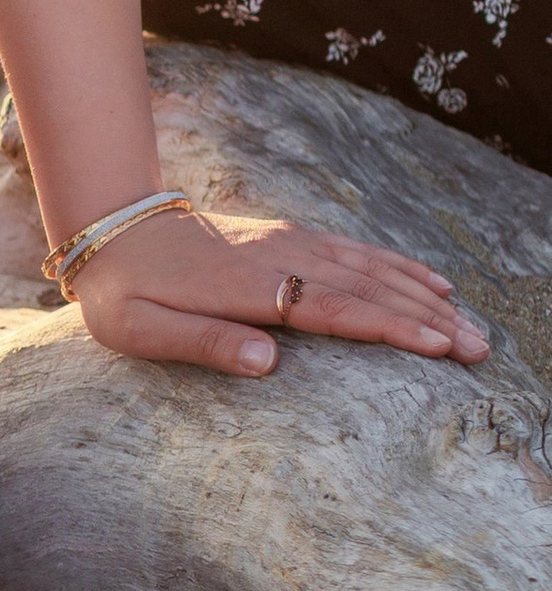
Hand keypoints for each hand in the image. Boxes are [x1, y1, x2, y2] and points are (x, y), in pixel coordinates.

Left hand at [67, 205, 489, 377]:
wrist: (113, 228)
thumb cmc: (124, 292)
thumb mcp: (142, 330)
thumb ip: (205, 343)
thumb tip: (267, 362)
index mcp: (249, 287)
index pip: (333, 309)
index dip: (388, 327)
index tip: (436, 345)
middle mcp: (280, 259)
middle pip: (367, 289)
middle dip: (428, 319)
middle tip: (478, 350)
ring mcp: (289, 243)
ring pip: (371, 269)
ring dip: (424, 297)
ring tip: (470, 326)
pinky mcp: (290, 237)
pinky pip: (355, 252)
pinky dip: (398, 268)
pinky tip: (432, 284)